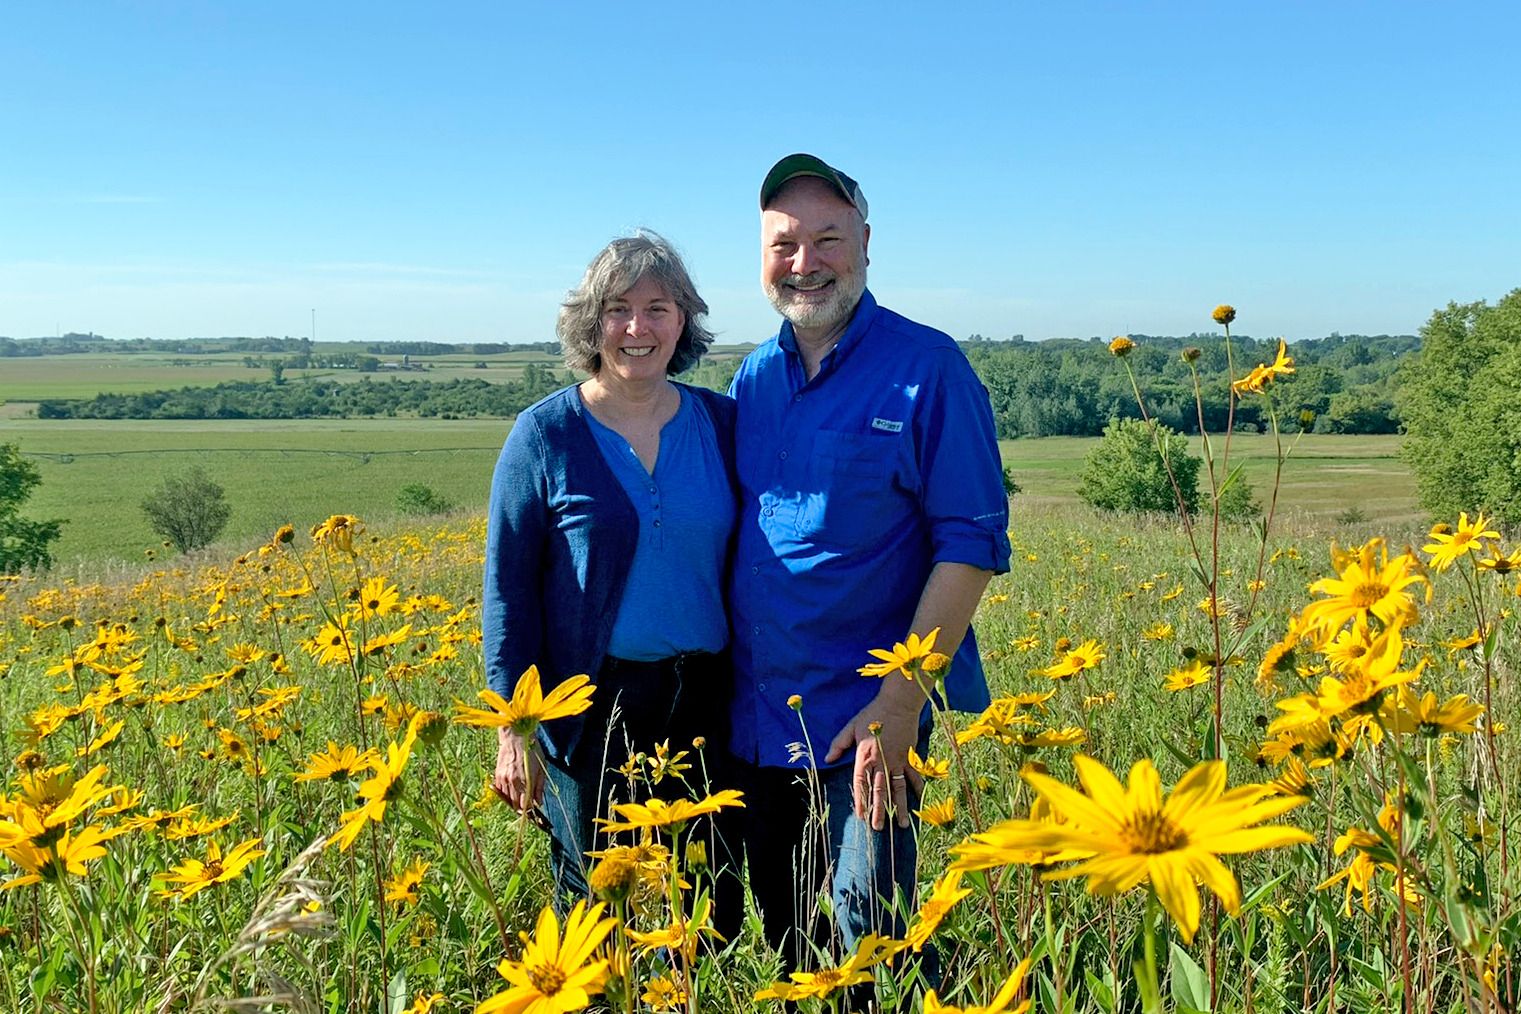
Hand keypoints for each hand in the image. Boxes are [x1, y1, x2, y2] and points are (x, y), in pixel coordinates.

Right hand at [493, 728, 544, 811]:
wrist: (515, 736)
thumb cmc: (531, 750)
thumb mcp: (541, 767)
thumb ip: (539, 787)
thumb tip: (538, 803)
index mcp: (525, 780)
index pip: (525, 804)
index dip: (529, 811)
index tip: (534, 813)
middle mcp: (512, 782)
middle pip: (515, 805)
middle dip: (522, 809)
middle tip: (528, 808)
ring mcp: (503, 779)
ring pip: (507, 799)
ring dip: (514, 803)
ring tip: (521, 800)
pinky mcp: (497, 775)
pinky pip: (500, 792)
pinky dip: (506, 795)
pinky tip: (512, 792)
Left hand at [825, 698, 923, 830]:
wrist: (898, 704)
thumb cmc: (873, 714)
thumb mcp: (851, 727)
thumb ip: (839, 744)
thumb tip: (827, 759)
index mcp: (865, 756)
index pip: (861, 783)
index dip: (861, 800)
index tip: (861, 816)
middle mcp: (882, 762)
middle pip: (879, 791)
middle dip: (879, 811)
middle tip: (878, 828)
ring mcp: (898, 760)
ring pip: (898, 788)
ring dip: (899, 807)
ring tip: (901, 824)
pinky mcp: (909, 756)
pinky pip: (913, 775)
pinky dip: (916, 788)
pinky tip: (919, 801)